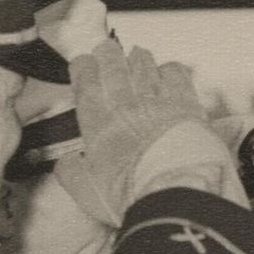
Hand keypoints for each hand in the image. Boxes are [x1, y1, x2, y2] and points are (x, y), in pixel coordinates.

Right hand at [65, 40, 223, 227]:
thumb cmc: (132, 198)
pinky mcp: (186, 104)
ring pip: (143, 61)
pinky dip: (169, 70)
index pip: (85, 75)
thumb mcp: (88, 193)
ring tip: (137, 61)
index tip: (85, 67)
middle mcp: (124, 102)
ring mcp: (156, 99)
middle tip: (108, 53)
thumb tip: (66, 164)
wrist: (176, 199)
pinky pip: (175, 72)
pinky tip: (168, 76)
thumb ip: (71, 173)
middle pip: (112, 60)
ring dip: (138, 59)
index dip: (84, 66)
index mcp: (97, 119)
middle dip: (108, 53)